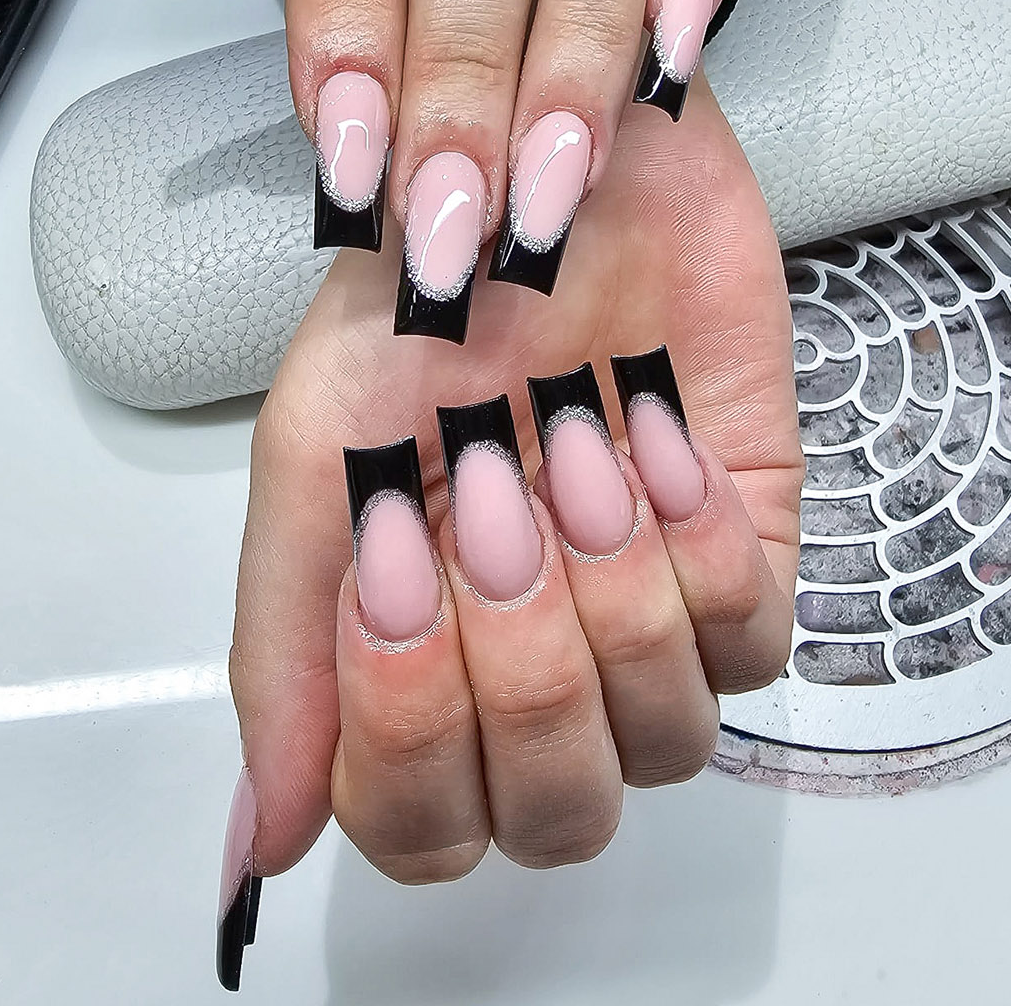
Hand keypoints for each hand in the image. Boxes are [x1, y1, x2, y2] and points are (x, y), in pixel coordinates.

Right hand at [225, 80, 800, 897]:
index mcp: (423, 664)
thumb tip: (264, 843)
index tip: (395, 563)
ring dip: (610, 587)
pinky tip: (648, 434)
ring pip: (666, 737)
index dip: (410, 728)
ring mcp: (649, 618)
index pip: (425, 826)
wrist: (551, 172)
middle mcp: (539, 664)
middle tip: (492, 486)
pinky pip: (751, 640)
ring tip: (573, 443)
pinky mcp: (748, 554)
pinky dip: (699, 542)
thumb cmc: (426, 300)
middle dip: (521, 653)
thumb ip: (284, 651)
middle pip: (556, 806)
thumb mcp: (312, 454)